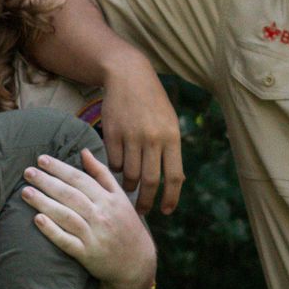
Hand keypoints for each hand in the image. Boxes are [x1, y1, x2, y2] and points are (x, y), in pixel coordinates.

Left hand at [22, 149, 156, 288]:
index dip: (60, 168)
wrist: (136, 262)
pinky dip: (52, 230)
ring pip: (66, 216)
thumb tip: (84, 151)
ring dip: (44, 203)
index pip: (80, 179)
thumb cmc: (126, 226)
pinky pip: (67, 241)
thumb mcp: (120, 197)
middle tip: (27, 172)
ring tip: (25, 192)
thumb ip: (102, 174)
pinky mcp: (87, 254)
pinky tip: (37, 220)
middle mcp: (102, 215)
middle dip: (47, 182)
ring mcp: (94, 236)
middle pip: (70, 195)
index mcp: (109, 199)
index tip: (41, 159)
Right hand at [99, 60, 183, 214]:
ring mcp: (131, 136)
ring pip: (129, 174)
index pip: (174, 176)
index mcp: (172, 137)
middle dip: (146, 202)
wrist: (129, 77)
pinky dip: (115, 169)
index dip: (170, 198)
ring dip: (129, 186)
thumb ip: (172, 150)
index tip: (165, 211)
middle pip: (150, 181)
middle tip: (142, 211)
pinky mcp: (112, 133)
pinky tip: (118, 166)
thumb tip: (176, 182)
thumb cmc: (153, 103)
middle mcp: (152, 138)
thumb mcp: (170, 123)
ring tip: (129, 187)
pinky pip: (113, 162)